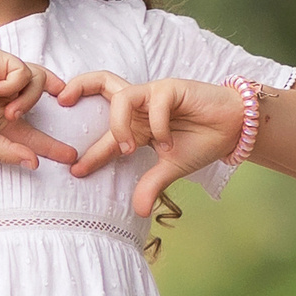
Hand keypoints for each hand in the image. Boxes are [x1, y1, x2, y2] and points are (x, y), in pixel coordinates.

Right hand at [0, 47, 77, 168]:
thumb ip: (8, 152)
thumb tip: (34, 164)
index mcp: (1, 121)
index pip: (33, 134)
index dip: (52, 145)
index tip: (71, 157)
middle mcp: (6, 98)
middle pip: (41, 101)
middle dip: (51, 109)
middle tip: (54, 113)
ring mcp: (4, 77)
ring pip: (39, 83)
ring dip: (27, 100)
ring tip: (8, 111)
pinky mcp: (1, 60)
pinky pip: (24, 71)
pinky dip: (12, 84)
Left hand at [58, 70, 246, 215]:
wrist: (233, 130)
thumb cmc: (201, 143)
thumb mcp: (171, 168)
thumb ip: (151, 184)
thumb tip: (138, 211)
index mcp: (137, 123)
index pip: (105, 135)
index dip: (90, 153)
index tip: (75, 171)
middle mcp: (140, 106)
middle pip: (103, 84)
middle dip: (79, 86)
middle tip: (62, 101)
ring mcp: (154, 95)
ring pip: (121, 98)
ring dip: (119, 125)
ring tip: (129, 148)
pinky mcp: (171, 88)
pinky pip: (154, 104)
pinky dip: (157, 126)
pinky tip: (168, 144)